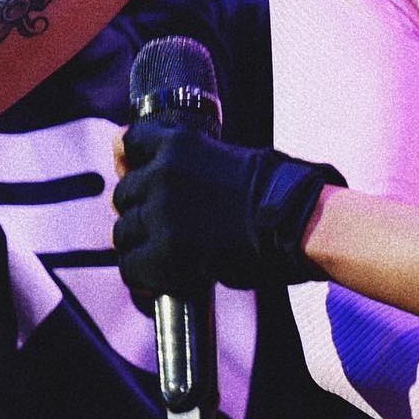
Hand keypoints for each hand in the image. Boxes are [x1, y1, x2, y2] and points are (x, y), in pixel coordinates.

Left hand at [113, 122, 343, 293]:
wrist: (296, 221)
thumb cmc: (273, 188)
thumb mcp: (228, 155)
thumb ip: (183, 157)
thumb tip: (127, 150)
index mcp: (178, 144)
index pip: (129, 143)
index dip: (136, 162)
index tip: (146, 174)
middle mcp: (161, 175)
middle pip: (124, 195)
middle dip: (143, 209)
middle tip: (176, 222)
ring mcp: (160, 215)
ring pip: (123, 233)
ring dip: (143, 243)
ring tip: (177, 249)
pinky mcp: (163, 254)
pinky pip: (131, 267)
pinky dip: (146, 274)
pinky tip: (172, 271)